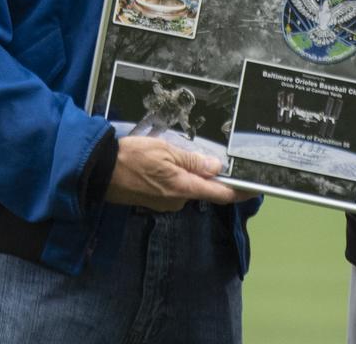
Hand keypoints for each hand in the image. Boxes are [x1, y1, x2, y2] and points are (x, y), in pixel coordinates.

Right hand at [105, 136, 255, 210]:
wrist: (98, 172)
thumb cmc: (131, 157)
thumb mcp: (165, 151)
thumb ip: (192, 161)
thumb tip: (217, 168)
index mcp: (183, 187)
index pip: (220, 194)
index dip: (240, 192)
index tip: (256, 188)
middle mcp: (177, 200)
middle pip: (203, 188)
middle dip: (207, 174)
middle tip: (208, 153)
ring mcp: (164, 203)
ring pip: (187, 186)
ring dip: (187, 173)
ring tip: (175, 153)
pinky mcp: (154, 201)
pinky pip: (173, 189)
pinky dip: (174, 177)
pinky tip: (163, 162)